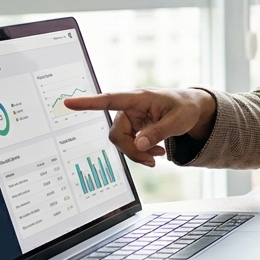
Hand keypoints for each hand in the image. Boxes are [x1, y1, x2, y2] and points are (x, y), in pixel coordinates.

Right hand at [63, 88, 215, 166]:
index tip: (69, 103)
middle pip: (117, 134)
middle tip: (152, 161)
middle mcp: (129, 108)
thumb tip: (139, 146)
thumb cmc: (184, 109)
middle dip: (132, 150)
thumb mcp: (178, 121)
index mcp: (138, 98)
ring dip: (137, 153)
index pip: (110, 100)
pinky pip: (128, 145)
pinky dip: (140, 152)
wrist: (191, 110)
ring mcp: (129, 119)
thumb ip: (158, 132)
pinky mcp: (132, 128)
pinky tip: (156, 152)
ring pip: (121, 142)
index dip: (89, 103)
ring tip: (158, 155)